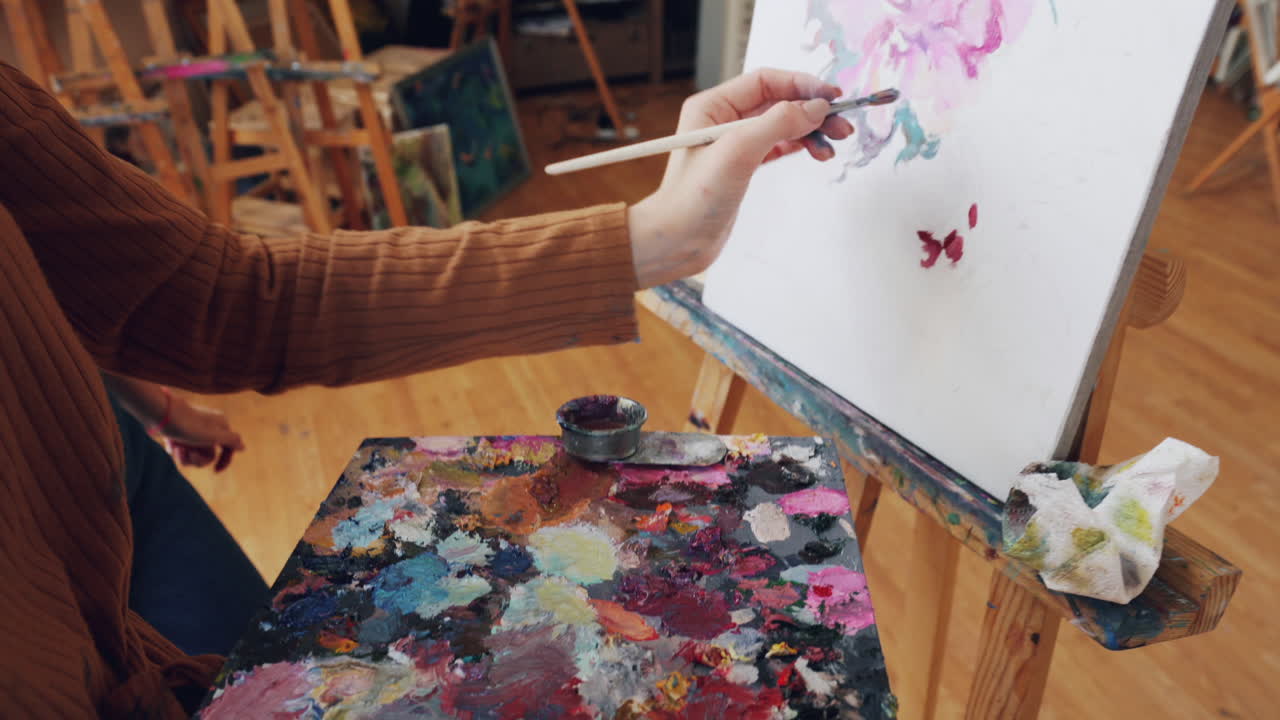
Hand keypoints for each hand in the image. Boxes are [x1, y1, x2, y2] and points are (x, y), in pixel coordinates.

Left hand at [159, 397, 245, 472]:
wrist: (160, 414)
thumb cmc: (187, 425)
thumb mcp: (213, 435)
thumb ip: (231, 441)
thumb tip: (243, 447)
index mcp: (221, 426)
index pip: (229, 448)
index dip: (224, 461)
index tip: (215, 471)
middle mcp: (209, 428)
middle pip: (209, 454)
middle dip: (196, 459)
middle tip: (188, 452)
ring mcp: (194, 431)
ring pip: (194, 454)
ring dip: (184, 456)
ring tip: (176, 448)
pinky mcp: (180, 433)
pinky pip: (183, 449)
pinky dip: (176, 450)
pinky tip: (171, 444)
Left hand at [628, 69, 853, 287]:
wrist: (677, 241)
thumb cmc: (693, 198)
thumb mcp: (737, 152)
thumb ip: (778, 123)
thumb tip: (816, 107)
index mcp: (712, 106)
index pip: (765, 81)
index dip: (801, 85)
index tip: (831, 95)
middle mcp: (722, 119)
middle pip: (779, 102)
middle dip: (812, 110)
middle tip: (842, 125)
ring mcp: (734, 143)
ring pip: (782, 125)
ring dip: (810, 130)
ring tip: (832, 145)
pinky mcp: (744, 167)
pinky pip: (779, 146)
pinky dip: (800, 146)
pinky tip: (817, 152)